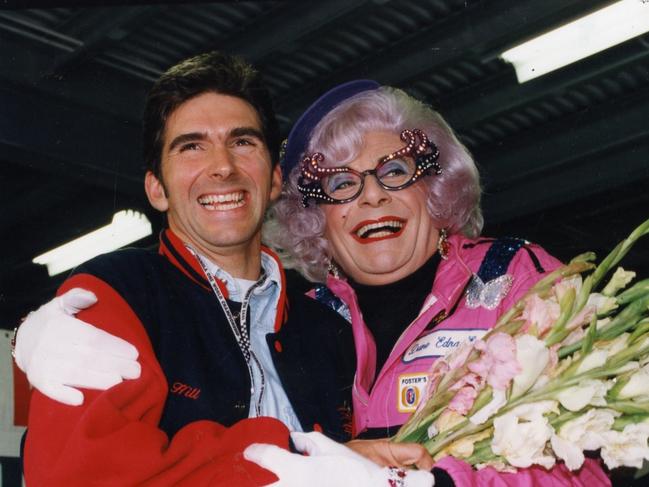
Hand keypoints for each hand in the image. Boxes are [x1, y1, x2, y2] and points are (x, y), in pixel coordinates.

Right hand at [14, 288, 139, 405]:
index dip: (114, 346)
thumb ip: (76, 297)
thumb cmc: (50, 322)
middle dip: (115, 365)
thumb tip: (92, 296)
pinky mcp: (38, 380)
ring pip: (75, 374)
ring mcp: (44, 364)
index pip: (92, 338)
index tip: (134, 353)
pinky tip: (80, 399)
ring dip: (99, 381)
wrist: (22, 341)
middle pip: (88, 358)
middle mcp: (51, 346)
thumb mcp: (60, 304)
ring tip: (122, 383)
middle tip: (136, 371)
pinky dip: (64, 395)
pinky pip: (51, 389)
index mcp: (61, 327)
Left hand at [244, 431, 434, 486]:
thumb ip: (308, 441)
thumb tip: (295, 440)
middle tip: (245, 477)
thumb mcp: (331, 449)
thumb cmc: (354, 472)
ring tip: (275, 480)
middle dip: (254, 480)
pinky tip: (299, 484)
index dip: (254, 452)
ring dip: (273, 484)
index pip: (264, 457)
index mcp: (296, 471)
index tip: (250, 452)